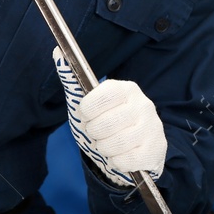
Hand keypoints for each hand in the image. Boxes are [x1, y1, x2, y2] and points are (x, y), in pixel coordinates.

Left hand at [54, 46, 166, 185]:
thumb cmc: (106, 123)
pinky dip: (116, 161)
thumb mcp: (87, 103)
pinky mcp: (155, 149)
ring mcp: (152, 127)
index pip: (101, 96)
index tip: (87, 114)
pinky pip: (125, 161)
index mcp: (126, 89)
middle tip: (98, 131)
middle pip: (104, 124)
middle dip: (94, 132)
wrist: (132, 150)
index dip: (88, 110)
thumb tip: (57, 51)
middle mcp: (143, 105)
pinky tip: (120, 154)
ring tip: (109, 143)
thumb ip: (72, 79)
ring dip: (105, 148)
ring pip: (114, 144)